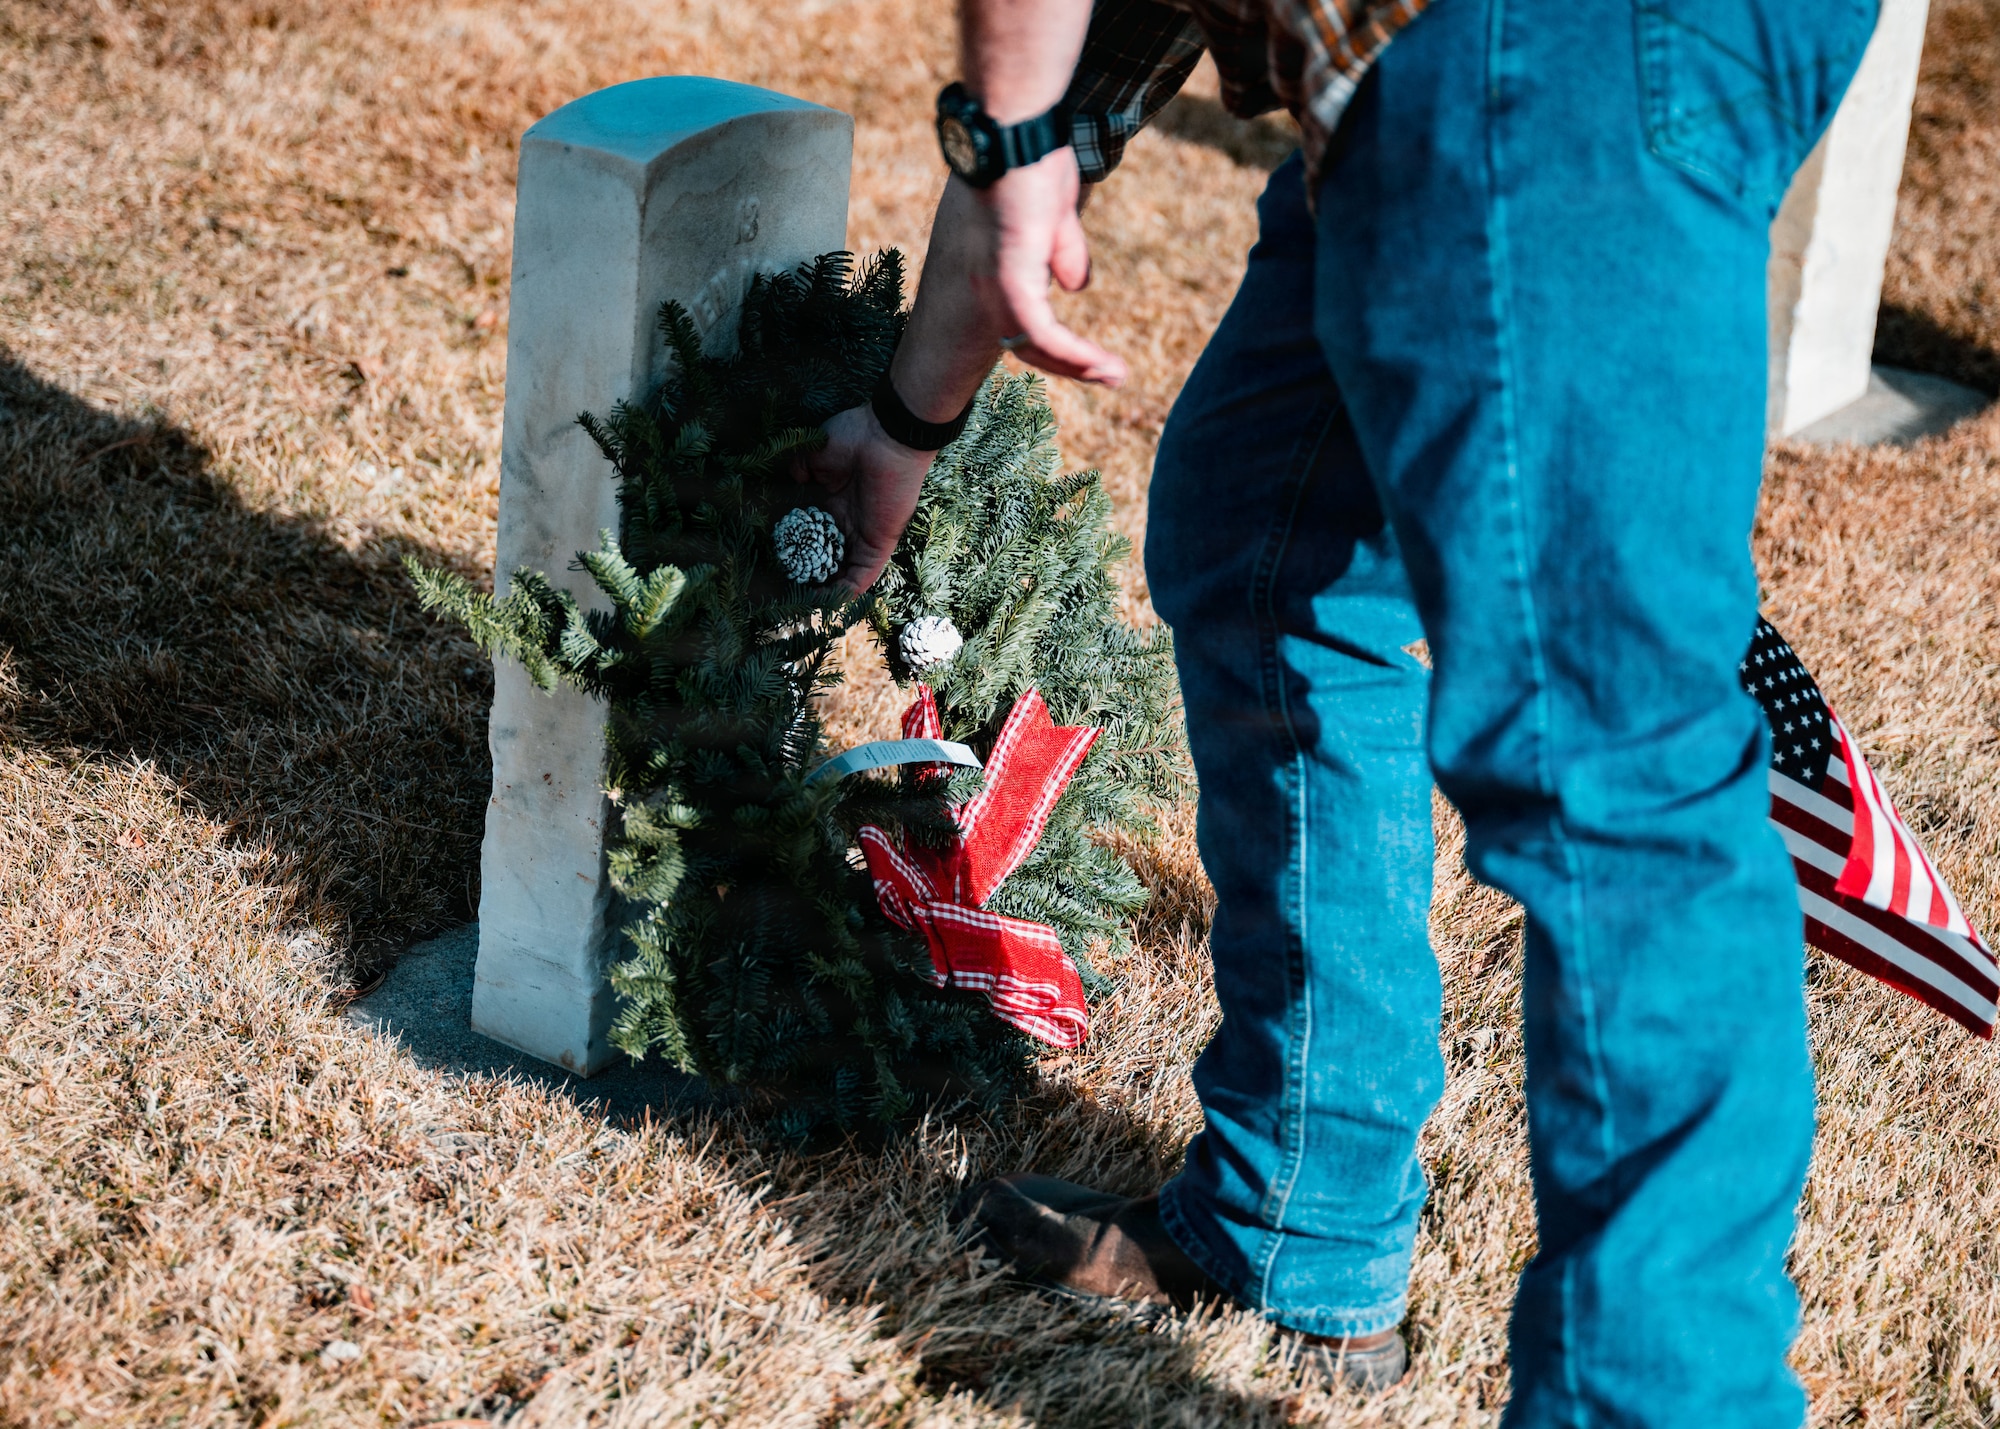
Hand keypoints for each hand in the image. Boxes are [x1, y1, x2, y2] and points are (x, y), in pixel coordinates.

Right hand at [792, 402, 933, 592]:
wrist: (888, 436)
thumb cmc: (854, 437)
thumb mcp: (815, 452)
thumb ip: (799, 468)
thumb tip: (793, 481)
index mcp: (834, 501)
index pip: (814, 532)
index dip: (797, 546)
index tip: (775, 558)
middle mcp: (849, 521)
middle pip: (827, 556)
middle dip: (808, 572)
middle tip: (784, 586)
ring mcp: (865, 534)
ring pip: (844, 572)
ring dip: (825, 588)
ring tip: (800, 600)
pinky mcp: (880, 544)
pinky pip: (863, 575)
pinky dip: (846, 591)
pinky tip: (825, 602)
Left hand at [970, 150, 1126, 386]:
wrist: (1016, 129)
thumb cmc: (1034, 160)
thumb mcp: (1055, 214)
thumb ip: (1063, 252)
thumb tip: (1074, 287)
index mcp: (992, 268)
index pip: (1021, 322)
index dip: (1056, 345)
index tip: (1092, 360)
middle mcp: (984, 283)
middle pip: (1024, 343)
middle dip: (1070, 366)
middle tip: (1109, 376)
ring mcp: (994, 283)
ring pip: (1035, 346)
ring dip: (1079, 367)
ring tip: (1115, 377)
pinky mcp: (1010, 278)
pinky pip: (1042, 333)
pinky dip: (1074, 354)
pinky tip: (1103, 365)